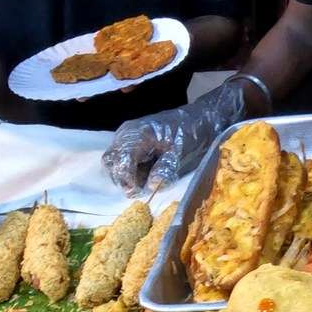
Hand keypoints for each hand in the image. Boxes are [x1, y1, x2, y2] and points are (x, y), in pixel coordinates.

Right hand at [103, 78, 258, 195]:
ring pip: (114, 161)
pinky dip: (131, 169)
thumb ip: (164, 170)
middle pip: (111, 161)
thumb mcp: (179, 154)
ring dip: (125, 175)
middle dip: (122, 178)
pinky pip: (123, 158)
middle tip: (138, 191)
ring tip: (143, 184)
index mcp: (137, 134)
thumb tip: (151, 186)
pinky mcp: (133, 141)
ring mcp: (128, 136)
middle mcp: (127, 134)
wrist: (200, 118)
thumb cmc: (190, 134)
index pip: (121, 161)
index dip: (126, 180)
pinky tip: (145, 175)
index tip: (136, 193)